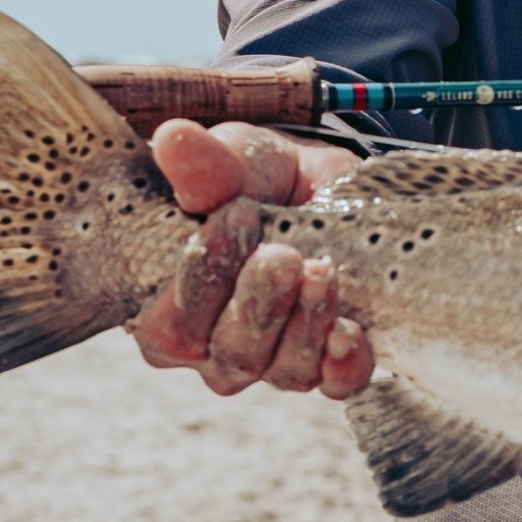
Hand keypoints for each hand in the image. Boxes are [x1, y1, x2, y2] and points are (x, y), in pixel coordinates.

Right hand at [127, 119, 374, 399]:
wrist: (333, 183)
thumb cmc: (264, 177)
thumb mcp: (238, 159)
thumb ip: (206, 164)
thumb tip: (172, 137)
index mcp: (175, 308)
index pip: (170, 329)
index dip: (199, 283)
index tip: (230, 221)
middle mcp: (219, 347)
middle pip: (228, 357)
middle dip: (256, 305)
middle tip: (283, 255)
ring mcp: (277, 360)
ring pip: (282, 371)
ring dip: (304, 324)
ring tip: (322, 270)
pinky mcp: (333, 361)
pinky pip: (337, 384)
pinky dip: (343, 364)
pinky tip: (351, 332)